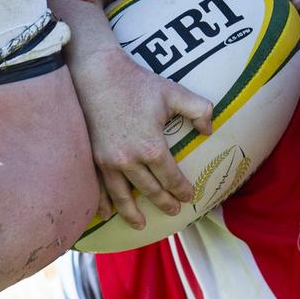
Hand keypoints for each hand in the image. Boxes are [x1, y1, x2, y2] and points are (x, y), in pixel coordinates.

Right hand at [68, 47, 212, 228]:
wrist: (96, 73)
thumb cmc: (137, 83)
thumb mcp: (174, 92)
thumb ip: (200, 110)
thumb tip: (208, 131)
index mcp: (152, 148)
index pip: (171, 177)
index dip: (182, 190)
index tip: (190, 197)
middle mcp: (129, 160)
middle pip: (150, 190)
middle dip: (164, 202)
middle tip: (174, 211)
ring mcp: (106, 161)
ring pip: (122, 196)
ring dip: (132, 213)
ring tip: (140, 225)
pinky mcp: (90, 157)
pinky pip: (98, 187)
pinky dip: (102, 203)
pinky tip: (106, 214)